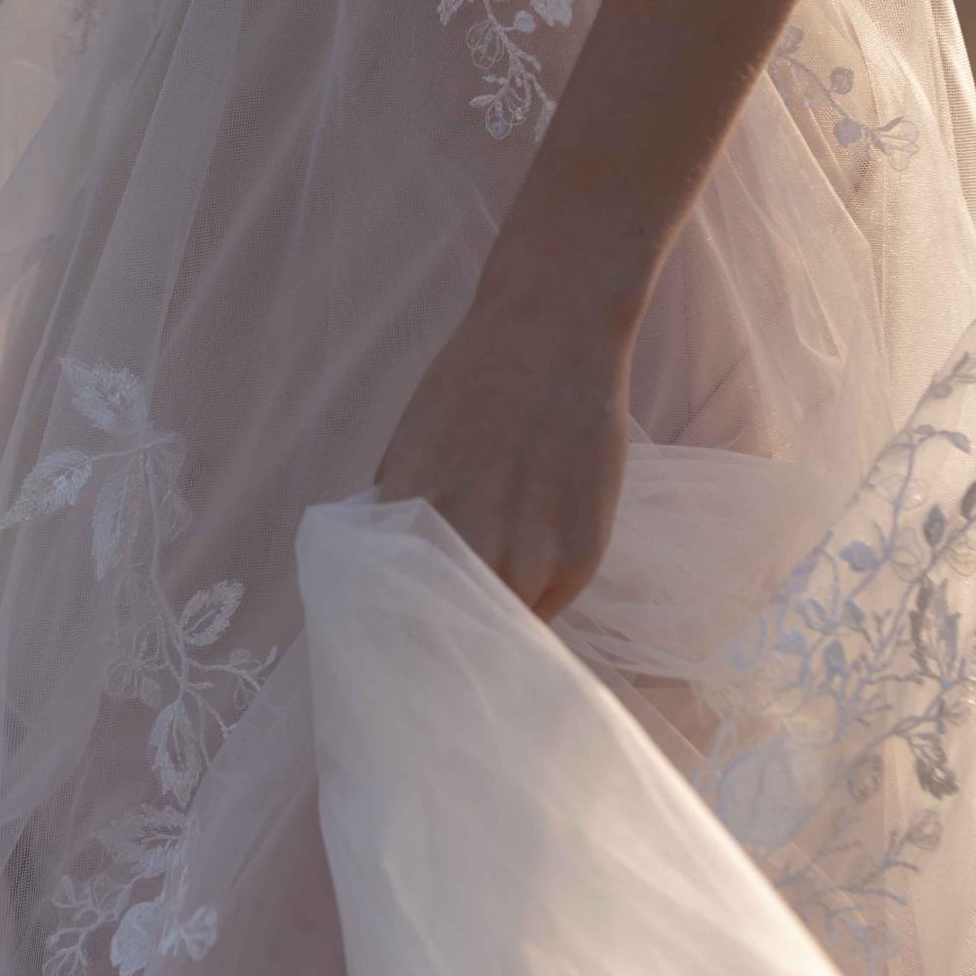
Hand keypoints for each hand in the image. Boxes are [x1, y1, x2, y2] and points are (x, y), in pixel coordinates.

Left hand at [373, 280, 633, 621]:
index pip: (395, 623)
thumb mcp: (408, 455)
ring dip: (494, 623)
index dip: (399, 637)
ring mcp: (532, 560)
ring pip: (504, 631)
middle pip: (452, 637)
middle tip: (444, 632)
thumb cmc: (469, 387)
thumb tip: (393, 577)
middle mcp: (469, 552)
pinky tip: (528, 569)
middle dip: (445, 638)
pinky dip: (534, 602)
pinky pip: (548, 609)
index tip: (402, 638)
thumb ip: (400, 522)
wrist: (550, 338)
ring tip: (488, 600)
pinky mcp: (582, 557)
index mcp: (410, 527)